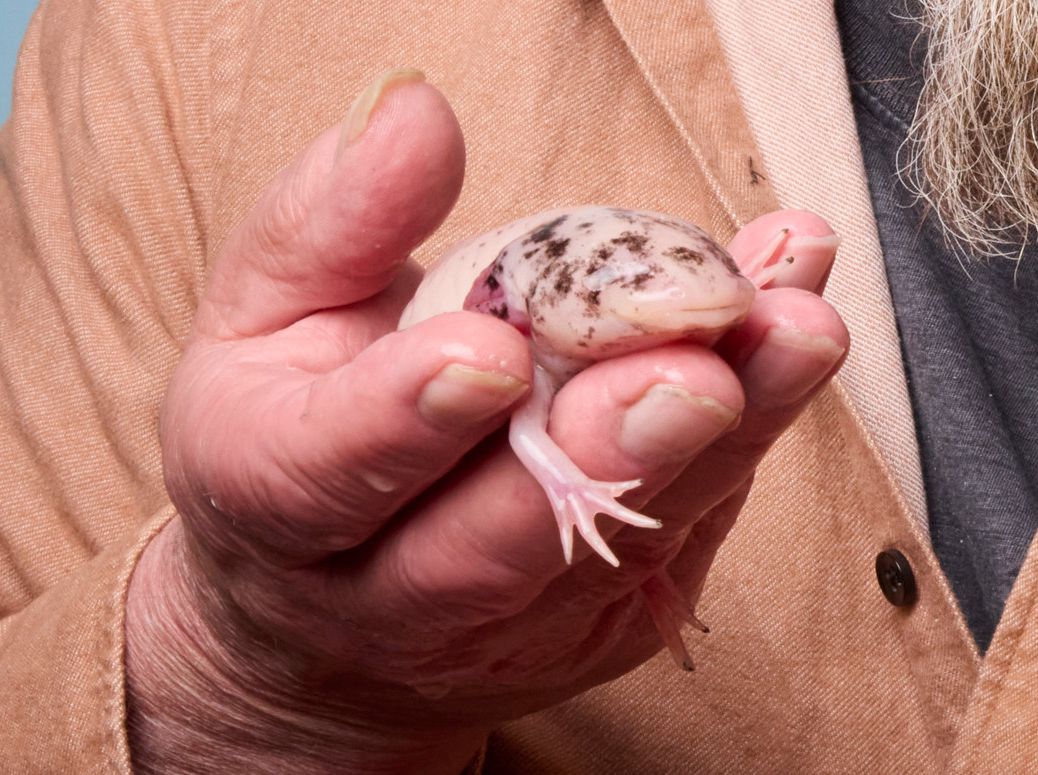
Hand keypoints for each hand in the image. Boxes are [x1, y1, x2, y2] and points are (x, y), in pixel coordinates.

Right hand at [126, 73, 847, 774]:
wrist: (327, 596)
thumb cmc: (288, 422)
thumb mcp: (267, 306)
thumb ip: (335, 219)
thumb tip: (413, 115)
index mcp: (276, 497)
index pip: (333, 470)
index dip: (406, 417)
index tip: (494, 351)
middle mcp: (385, 594)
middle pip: (493, 546)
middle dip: (600, 454)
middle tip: (693, 371)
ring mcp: (499, 632)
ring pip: (616, 552)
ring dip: (718, 445)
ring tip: (796, 334)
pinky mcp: (587, 632)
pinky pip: (676, 546)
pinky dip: (743, 447)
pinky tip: (786, 352)